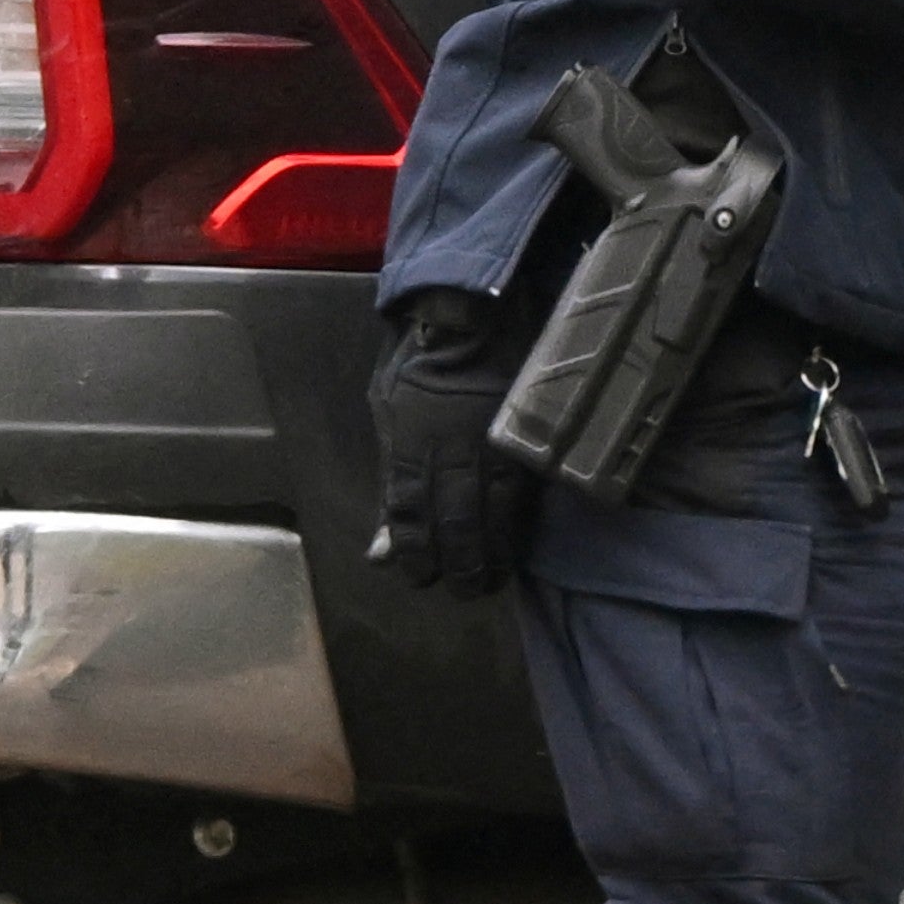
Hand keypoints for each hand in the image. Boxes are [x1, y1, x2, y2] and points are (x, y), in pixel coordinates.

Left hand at [368, 289, 535, 596]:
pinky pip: (520, 497)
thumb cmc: (417, 360)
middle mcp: (449, 450)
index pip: (408, 515)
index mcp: (409, 442)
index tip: (417, 575)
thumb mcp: (386, 412)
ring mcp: (490, 446)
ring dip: (489, 558)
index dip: (412, 553)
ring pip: (491, 518)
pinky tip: (513, 550)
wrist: (469, 312)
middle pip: (453, 525)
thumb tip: (380, 547)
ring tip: (488, 581)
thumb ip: (389, 480)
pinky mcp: (523, 441)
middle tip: (460, 590)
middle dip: (455, 567)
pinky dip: (515, 530)